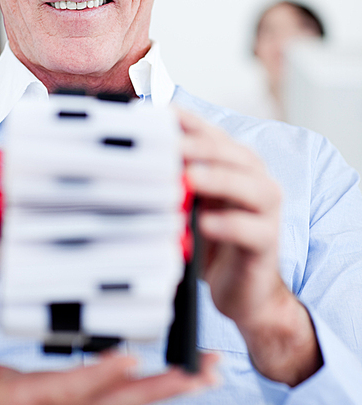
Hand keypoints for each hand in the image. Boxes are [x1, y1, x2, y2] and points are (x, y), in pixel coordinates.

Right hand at [0, 349, 218, 404]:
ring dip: (177, 387)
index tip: (130, 359)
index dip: (102, 375)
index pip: (76, 388)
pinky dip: (167, 387)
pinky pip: (138, 397)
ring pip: (139, 400)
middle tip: (200, 372)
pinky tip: (192, 376)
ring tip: (210, 371)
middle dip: (164, 387)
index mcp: (42, 401)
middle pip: (124, 399)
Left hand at [178, 108, 321, 385]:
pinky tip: (203, 223)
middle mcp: (256, 180)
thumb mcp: (190, 203)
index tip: (159, 113)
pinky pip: (251, 230)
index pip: (211, 133)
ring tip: (189, 177)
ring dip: (218, 179)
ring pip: (250, 187)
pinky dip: (227, 225)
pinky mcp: (268, 243)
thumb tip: (137, 155)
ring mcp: (267, 211)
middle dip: (199, 146)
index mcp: (235, 165)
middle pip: (231, 153)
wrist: (244, 291)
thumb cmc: (212, 241)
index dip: (188, 121)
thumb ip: (175, 179)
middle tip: (170, 146)